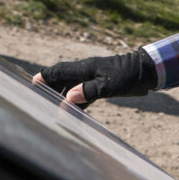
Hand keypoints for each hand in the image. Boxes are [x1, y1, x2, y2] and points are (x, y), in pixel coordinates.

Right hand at [33, 49, 156, 107]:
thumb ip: (88, 90)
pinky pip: (84, 95)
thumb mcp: (108, 84)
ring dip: (62, 96)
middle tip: (37, 98)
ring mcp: (93, 78)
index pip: (60, 70)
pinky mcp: (101, 86)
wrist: (146, 71)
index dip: (46, 76)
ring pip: (72, 87)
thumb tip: (67, 98)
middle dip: (50, 87)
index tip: (32, 83)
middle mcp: (86, 71)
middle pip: (63, 79)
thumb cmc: (128, 74)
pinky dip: (77, 103)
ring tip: (51, 107)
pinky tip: (72, 112)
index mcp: (85, 68)